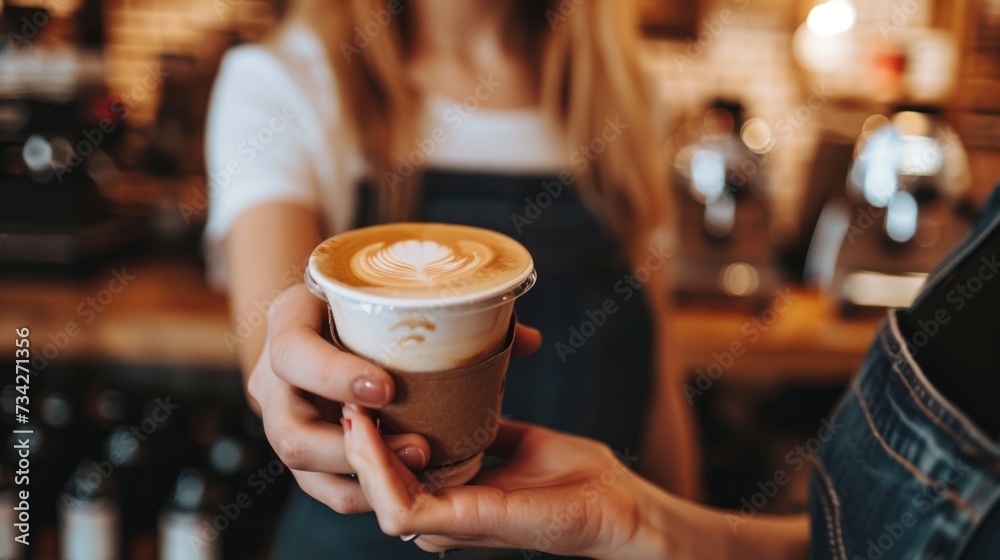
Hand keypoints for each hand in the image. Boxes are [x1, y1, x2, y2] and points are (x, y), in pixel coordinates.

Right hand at [249, 283, 541, 513]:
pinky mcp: (301, 453)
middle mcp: (271, 378)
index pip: (292, 354)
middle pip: (289, 430)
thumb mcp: (388, 292)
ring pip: (303, 467)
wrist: (324, 318)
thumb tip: (526, 340)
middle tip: (419, 446)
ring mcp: (281, 419)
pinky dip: (362, 491)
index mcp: (287, 322)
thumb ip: (454, 314)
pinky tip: (408, 484)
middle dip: (352, 447)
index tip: (388, 388)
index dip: (335, 376)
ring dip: (363, 476)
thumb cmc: (362, 302)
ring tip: (422, 466)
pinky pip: (321, 487)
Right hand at [341, 404, 669, 558]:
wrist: (620, 503)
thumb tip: (463, 388)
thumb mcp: (518, 440)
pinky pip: (400, 503)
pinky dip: (376, 466)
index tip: (358, 389)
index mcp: (451, 496)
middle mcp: (442, 515)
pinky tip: (368, 427)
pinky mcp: (461, 524)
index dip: (368, 434)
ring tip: (350, 404)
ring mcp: (448, 524)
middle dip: (350, 439)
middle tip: (344, 390)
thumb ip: (483, 426)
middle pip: (372, 484)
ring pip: (374, 494)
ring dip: (356, 450)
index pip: (390, 471)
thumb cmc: (577, 477)